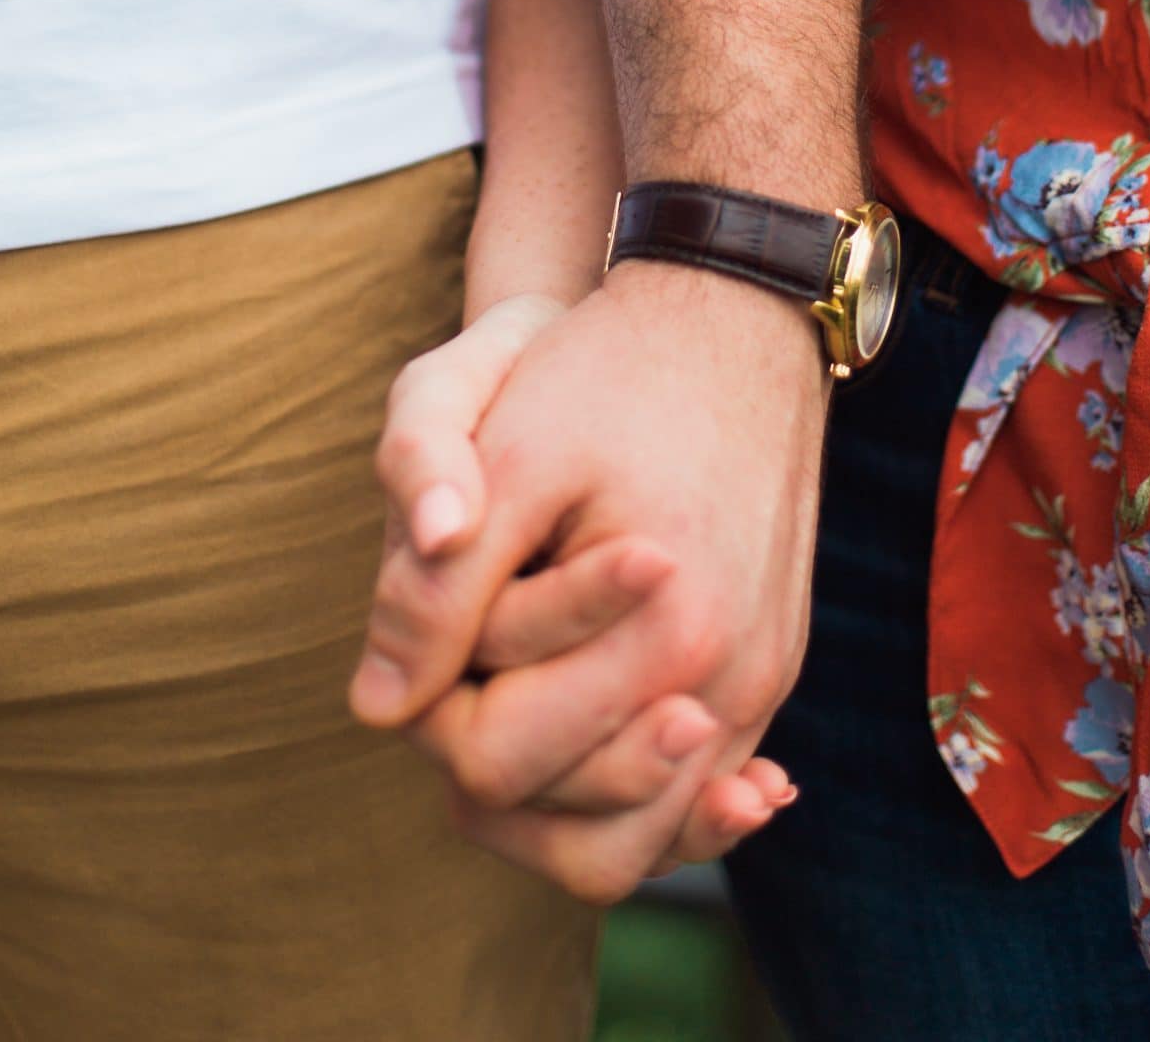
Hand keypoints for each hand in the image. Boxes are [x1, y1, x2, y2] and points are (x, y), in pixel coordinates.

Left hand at [352, 263, 825, 901]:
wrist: (735, 312)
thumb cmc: (610, 372)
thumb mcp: (507, 454)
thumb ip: (439, 588)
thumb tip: (377, 710)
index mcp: (665, 639)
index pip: (495, 766)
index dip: (430, 711)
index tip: (432, 627)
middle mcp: (729, 685)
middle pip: (575, 831)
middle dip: (492, 763)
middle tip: (461, 672)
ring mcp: (760, 684)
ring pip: (641, 836)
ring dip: (560, 798)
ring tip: (504, 720)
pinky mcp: (772, 668)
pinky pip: (697, 788)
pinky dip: (634, 786)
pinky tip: (585, 738)